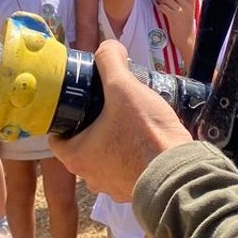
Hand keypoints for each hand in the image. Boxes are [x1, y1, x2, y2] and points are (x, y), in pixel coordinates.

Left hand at [48, 40, 192, 201]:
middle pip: (83, 145)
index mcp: (76, 156)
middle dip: (93, 126)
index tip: (79, 102)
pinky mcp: (135, 191)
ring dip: (114, 142)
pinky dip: (132, 155)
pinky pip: (127, 169)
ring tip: (131, 119)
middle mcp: (89, 177)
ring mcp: (113, 188)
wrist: (179, 172)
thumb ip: (110, 62)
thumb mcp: (124, 88)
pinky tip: (146, 138)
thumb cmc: (145, 133)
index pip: (57, 135)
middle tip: (109, 106)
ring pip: (106, 158)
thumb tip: (108, 46)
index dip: (65, 116)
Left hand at [155, 0, 197, 50]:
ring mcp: (180, 11)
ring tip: (163, 6)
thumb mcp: (189, 13)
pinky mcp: (173, 17)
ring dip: (162, 2)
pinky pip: (163, 6)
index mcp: (192, 5)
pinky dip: (160, 7)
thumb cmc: (186, 27)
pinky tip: (161, 11)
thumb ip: (185, 4)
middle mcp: (187, 6)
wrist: (187, 40)